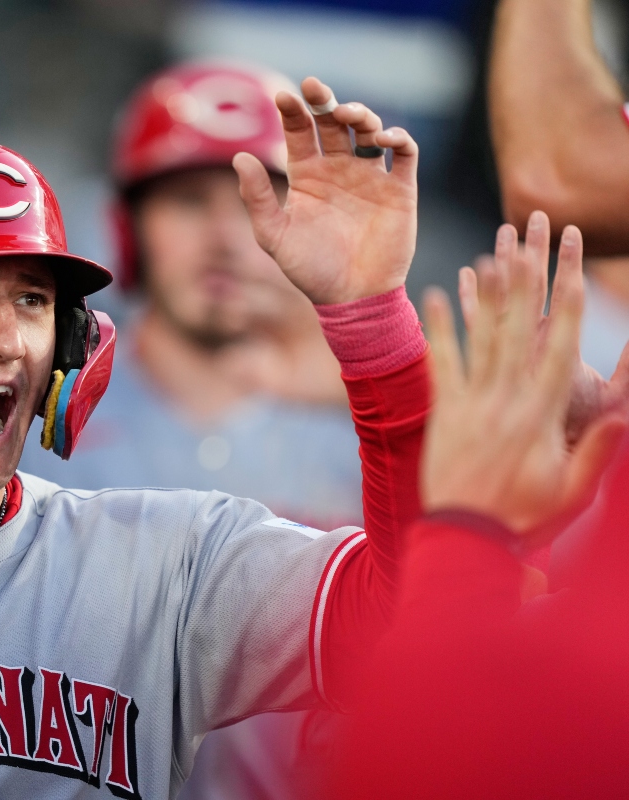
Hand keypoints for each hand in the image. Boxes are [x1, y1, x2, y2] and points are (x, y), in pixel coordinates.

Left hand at [234, 77, 417, 304]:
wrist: (352, 298)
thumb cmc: (309, 271)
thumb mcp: (274, 234)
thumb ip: (257, 197)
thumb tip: (238, 157)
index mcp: (306, 175)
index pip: (298, 132)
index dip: (292, 112)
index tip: (282, 97)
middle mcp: (338, 169)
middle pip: (333, 123)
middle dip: (325, 101)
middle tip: (314, 87)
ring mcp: (370, 176)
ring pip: (368, 130)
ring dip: (360, 115)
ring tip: (348, 114)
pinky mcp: (400, 189)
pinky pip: (405, 153)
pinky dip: (398, 138)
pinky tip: (382, 139)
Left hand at [422, 223, 625, 535]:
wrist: (465, 542)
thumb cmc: (525, 518)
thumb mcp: (573, 489)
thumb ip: (597, 448)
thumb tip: (626, 411)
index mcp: (543, 414)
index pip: (562, 347)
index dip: (569, 303)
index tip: (572, 266)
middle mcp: (507, 400)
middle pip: (521, 329)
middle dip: (528, 282)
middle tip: (528, 239)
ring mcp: (472, 404)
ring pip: (482, 338)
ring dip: (485, 294)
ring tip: (488, 253)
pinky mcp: (443, 412)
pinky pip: (440, 363)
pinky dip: (439, 328)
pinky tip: (435, 295)